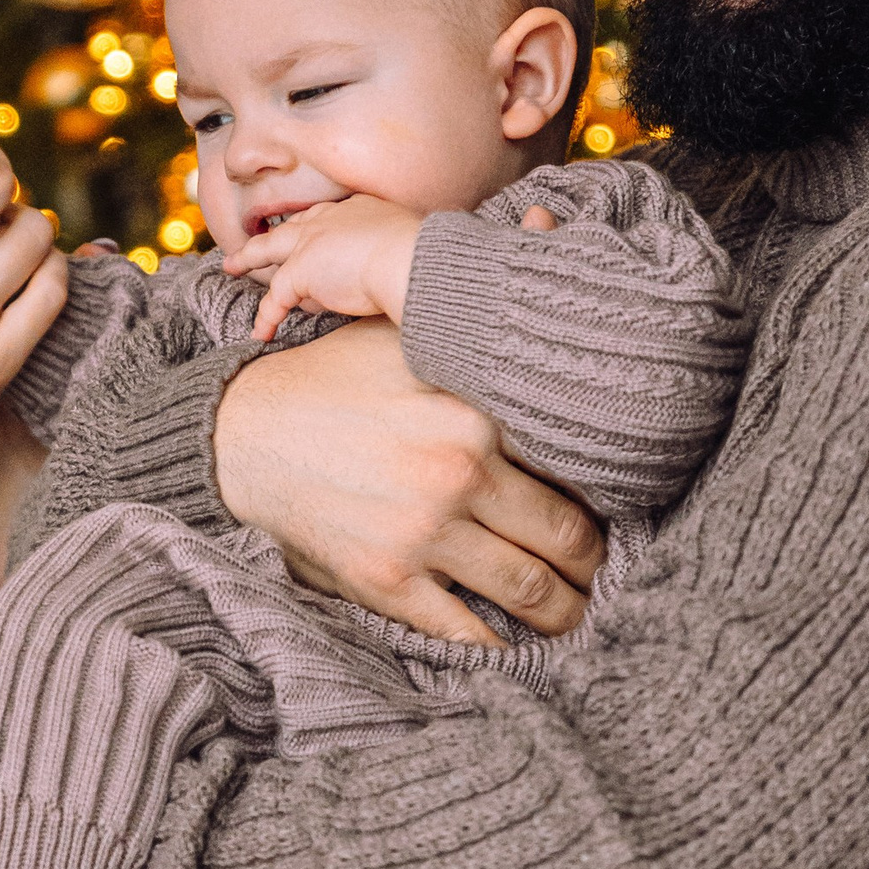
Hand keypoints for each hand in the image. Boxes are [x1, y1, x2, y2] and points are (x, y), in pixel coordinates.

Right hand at [214, 316, 603, 643]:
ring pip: (531, 591)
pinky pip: (468, 631)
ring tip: (581, 617)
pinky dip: (502, 648)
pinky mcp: (391, 582)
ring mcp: (426, 532)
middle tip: (609, 572)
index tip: (626, 503)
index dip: (612, 491)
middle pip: (569, 536)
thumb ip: (479, 295)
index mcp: (475, 409)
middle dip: (598, 563)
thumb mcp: (405, 329)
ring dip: (567, 613)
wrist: (242, 437)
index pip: (576, 461)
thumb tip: (541, 220)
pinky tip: (520, 648)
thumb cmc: (333, 381)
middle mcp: (460, 470)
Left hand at [225, 194, 425, 343]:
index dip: (313, 225)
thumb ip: (390, 257)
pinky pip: (276, 298)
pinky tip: (260, 332)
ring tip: (231, 267)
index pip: (327, 217)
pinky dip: (267, 316)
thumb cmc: (424, 257)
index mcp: (359, 209)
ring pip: (269, 249)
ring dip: (248, 259)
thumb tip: (386, 279)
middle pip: (292, 226)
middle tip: (253, 240)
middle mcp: (331, 219)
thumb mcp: (407, 247)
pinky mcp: (301, 270)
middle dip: (271, 233)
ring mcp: (312, 242)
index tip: (307, 231)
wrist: (411, 259)